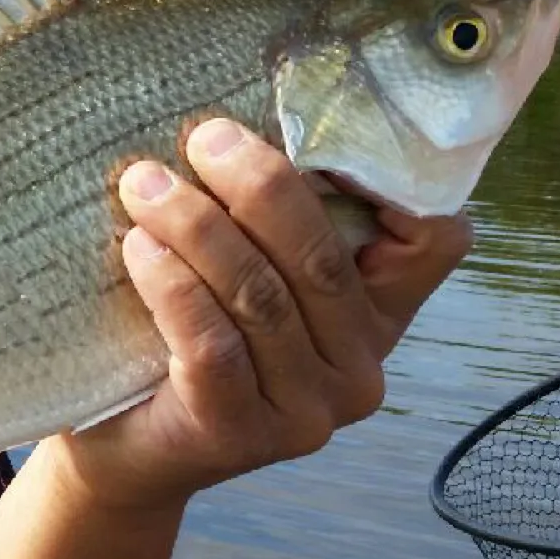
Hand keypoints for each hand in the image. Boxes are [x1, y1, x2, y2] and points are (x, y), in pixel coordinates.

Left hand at [54, 118, 472, 516]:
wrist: (126, 444)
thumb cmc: (185, 334)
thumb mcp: (246, 270)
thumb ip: (270, 218)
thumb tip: (242, 114)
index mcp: (377, 316)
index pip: (433, 243)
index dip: (396, 184)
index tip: (324, 126)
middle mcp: (359, 370)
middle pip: (320, 258)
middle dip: (260, 186)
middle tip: (203, 137)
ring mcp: (307, 414)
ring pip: (260, 297)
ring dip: (199, 228)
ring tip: (145, 184)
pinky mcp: (242, 437)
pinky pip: (213, 345)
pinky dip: (174, 286)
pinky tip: (139, 248)